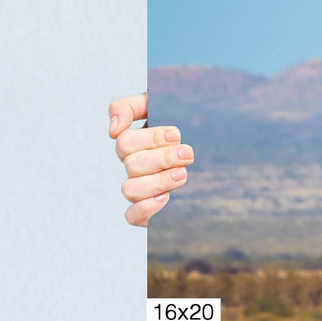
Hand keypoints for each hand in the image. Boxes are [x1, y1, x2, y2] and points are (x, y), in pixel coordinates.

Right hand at [109, 92, 192, 226]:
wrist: (208, 142)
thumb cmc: (180, 120)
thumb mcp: (157, 104)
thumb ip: (129, 107)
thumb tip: (113, 130)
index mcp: (133, 143)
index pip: (125, 142)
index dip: (151, 138)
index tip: (176, 134)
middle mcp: (133, 166)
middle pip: (132, 165)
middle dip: (163, 158)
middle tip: (187, 154)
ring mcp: (139, 188)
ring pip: (130, 190)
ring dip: (159, 181)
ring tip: (183, 174)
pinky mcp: (147, 210)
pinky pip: (131, 216)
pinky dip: (145, 208)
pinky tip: (165, 197)